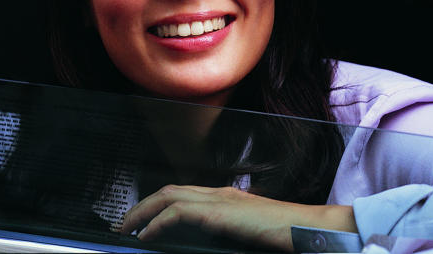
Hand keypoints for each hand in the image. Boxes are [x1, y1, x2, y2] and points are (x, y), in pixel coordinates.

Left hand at [120, 184, 356, 251]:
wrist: (309, 230)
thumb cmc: (285, 236)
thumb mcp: (249, 234)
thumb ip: (227, 234)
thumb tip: (204, 242)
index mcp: (226, 199)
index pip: (183, 194)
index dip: (157, 205)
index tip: (140, 222)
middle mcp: (220, 194)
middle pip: (169, 191)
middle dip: (141, 206)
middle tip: (123, 224)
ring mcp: (220, 200)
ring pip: (169, 196)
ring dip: (142, 211)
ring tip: (126, 229)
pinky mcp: (221, 213)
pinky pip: (179, 212)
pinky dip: (158, 222)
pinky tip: (147, 235)